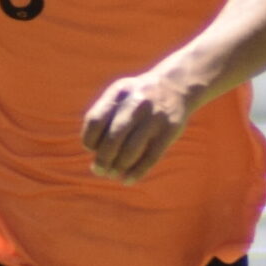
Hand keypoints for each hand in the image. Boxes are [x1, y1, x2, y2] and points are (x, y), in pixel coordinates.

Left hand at [81, 69, 195, 184]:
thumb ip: (103, 116)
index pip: (95, 121)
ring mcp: (154, 117)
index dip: (89, 139)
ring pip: (131, 151)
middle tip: (99, 170)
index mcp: (119, 92)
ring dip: (118, 168)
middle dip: (102, 160)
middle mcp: (136, 103)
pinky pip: (151, 157)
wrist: (176, 85)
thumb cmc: (138, 97)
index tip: (91, 148)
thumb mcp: (120, 95)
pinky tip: (128, 180)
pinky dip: (137, 172)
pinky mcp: (170, 130)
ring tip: (113, 174)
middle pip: (112, 139)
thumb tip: (91, 150)